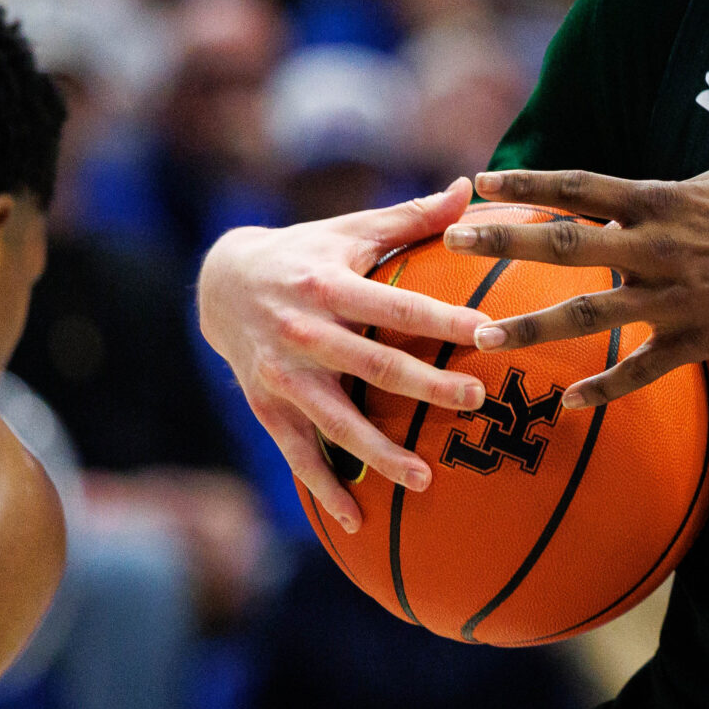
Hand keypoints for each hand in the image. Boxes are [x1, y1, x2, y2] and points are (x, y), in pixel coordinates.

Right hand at [197, 181, 488, 530]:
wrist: (221, 282)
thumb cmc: (307, 251)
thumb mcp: (351, 229)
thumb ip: (411, 218)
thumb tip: (469, 188)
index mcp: (329, 285)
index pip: (396, 305)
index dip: (441, 318)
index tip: (488, 332)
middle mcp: (303, 333)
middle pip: (372, 365)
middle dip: (424, 386)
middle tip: (475, 401)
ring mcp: (283, 376)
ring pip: (335, 421)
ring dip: (379, 453)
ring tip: (424, 480)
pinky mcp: (268, 407)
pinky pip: (299, 454)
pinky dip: (325, 487)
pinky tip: (357, 520)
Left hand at [442, 168, 708, 409]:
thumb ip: (666, 195)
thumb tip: (629, 198)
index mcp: (662, 200)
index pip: (579, 186)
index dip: (526, 184)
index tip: (478, 184)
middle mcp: (660, 245)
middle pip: (567, 242)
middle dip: (504, 242)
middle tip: (452, 244)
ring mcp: (677, 295)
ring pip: (590, 312)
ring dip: (531, 324)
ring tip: (482, 336)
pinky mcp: (700, 337)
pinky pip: (642, 368)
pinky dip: (605, 387)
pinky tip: (571, 403)